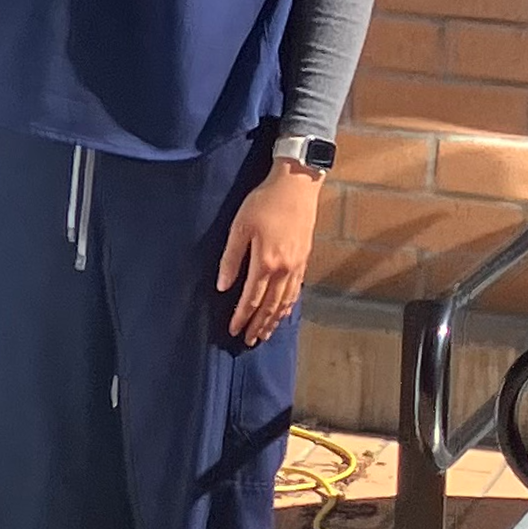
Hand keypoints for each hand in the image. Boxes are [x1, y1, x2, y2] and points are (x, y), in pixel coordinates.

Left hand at [222, 162, 322, 348]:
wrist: (297, 187)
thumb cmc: (263, 204)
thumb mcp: (239, 228)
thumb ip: (231, 259)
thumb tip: (223, 286)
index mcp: (266, 263)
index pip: (251, 298)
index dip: (241, 316)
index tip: (233, 330)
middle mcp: (285, 269)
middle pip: (270, 305)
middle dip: (258, 325)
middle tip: (249, 341)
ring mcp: (297, 265)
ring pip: (285, 301)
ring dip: (275, 320)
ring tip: (265, 334)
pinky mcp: (304, 259)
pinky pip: (296, 290)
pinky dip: (289, 305)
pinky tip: (283, 311)